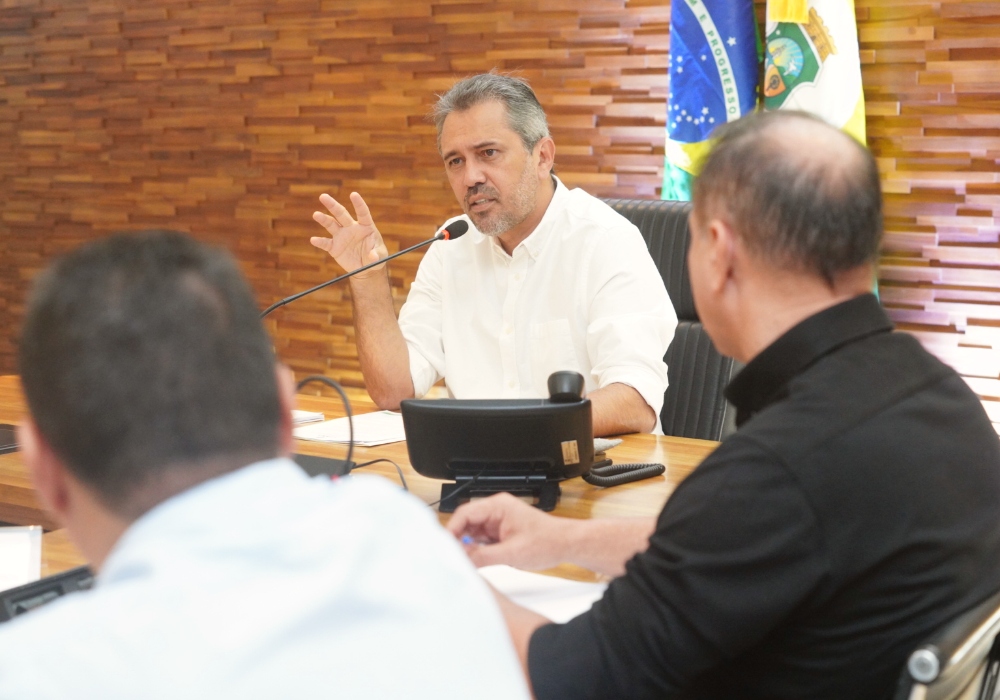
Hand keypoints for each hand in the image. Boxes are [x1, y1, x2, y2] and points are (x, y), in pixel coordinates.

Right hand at [310, 192, 388, 278]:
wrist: (365, 268)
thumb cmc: (376, 257)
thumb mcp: (380, 256)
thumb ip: (376, 255)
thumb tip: (372, 256)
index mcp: (365, 226)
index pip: (362, 212)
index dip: (358, 204)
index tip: (353, 194)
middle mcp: (351, 228)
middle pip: (341, 214)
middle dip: (332, 205)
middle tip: (323, 196)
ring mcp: (342, 236)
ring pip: (331, 224)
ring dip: (323, 219)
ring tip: (316, 214)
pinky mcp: (334, 247)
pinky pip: (326, 243)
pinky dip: (320, 242)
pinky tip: (314, 240)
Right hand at [447, 492, 572, 569]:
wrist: (566, 544)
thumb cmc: (547, 541)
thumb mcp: (512, 553)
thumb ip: (484, 556)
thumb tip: (462, 559)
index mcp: (498, 506)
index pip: (465, 513)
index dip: (452, 530)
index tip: (444, 546)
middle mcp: (495, 510)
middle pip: (465, 522)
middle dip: (458, 539)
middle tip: (451, 557)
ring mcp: (497, 521)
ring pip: (471, 532)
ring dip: (466, 546)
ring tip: (461, 561)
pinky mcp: (499, 532)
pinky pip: (480, 539)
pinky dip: (475, 550)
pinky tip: (472, 561)